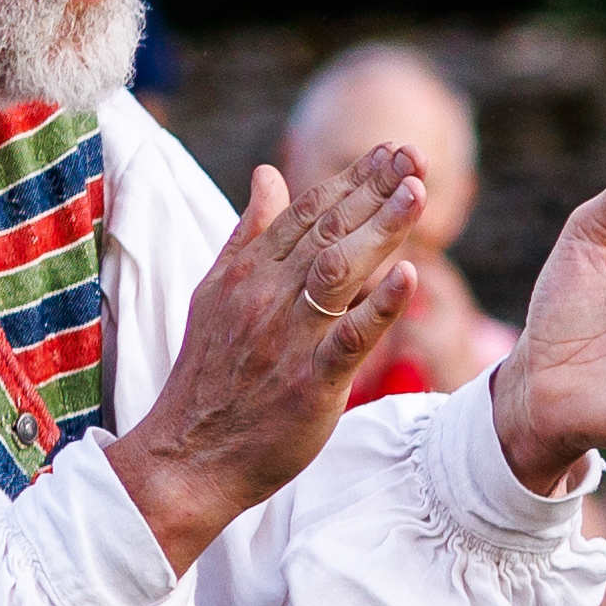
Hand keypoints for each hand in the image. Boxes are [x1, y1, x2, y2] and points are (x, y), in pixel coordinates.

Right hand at [110, 146, 437, 571]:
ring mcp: (287, 338)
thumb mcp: (217, 294)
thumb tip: (269, 175)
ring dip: (381, 228)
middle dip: (374, 189)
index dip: (351, 180)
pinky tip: (409, 276)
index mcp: (247, 272)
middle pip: (328, 230)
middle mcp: (267, 296)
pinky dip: (378, 307)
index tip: (390, 150)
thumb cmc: (210, 377)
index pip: (306, 213)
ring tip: (418, 192)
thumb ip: (248, 234)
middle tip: (415, 154)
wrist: (187, 456)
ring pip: (338, 271)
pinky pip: (347, 339)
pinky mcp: (307, 383)